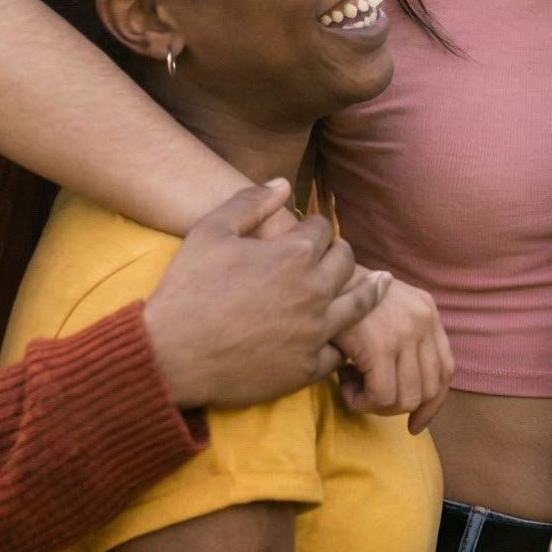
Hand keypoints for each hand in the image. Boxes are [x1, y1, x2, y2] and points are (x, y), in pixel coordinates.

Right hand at [143, 182, 384, 409]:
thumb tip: (284, 184)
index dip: (314, 226)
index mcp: (294, 254)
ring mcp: (314, 332)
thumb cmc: (187, 289)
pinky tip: (350, 335)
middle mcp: (313, 291)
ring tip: (382, 283)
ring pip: (358, 305)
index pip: (323, 229)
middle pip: (345, 262)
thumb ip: (250, 201)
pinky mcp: (306, 368)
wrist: (169, 355)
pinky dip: (344, 340)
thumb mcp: (210, 231)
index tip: (307, 230)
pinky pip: (339, 351)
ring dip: (369, 290)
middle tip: (333, 254)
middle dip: (339, 253)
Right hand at [333, 274, 453, 432]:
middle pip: (427, 390)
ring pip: (404, 399)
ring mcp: (405, 333)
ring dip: (375, 405)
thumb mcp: (387, 309)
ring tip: (351, 385)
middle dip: (397, 407)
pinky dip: (359, 401)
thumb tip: (413, 395)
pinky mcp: (381, 346)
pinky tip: (342, 383)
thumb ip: (406, 339)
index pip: (445, 370)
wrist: (321, 278)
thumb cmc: (346, 297)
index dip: (432, 405)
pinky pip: (380, 397)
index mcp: (428, 311)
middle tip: (367, 396)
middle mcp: (423, 320)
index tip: (414, 425)